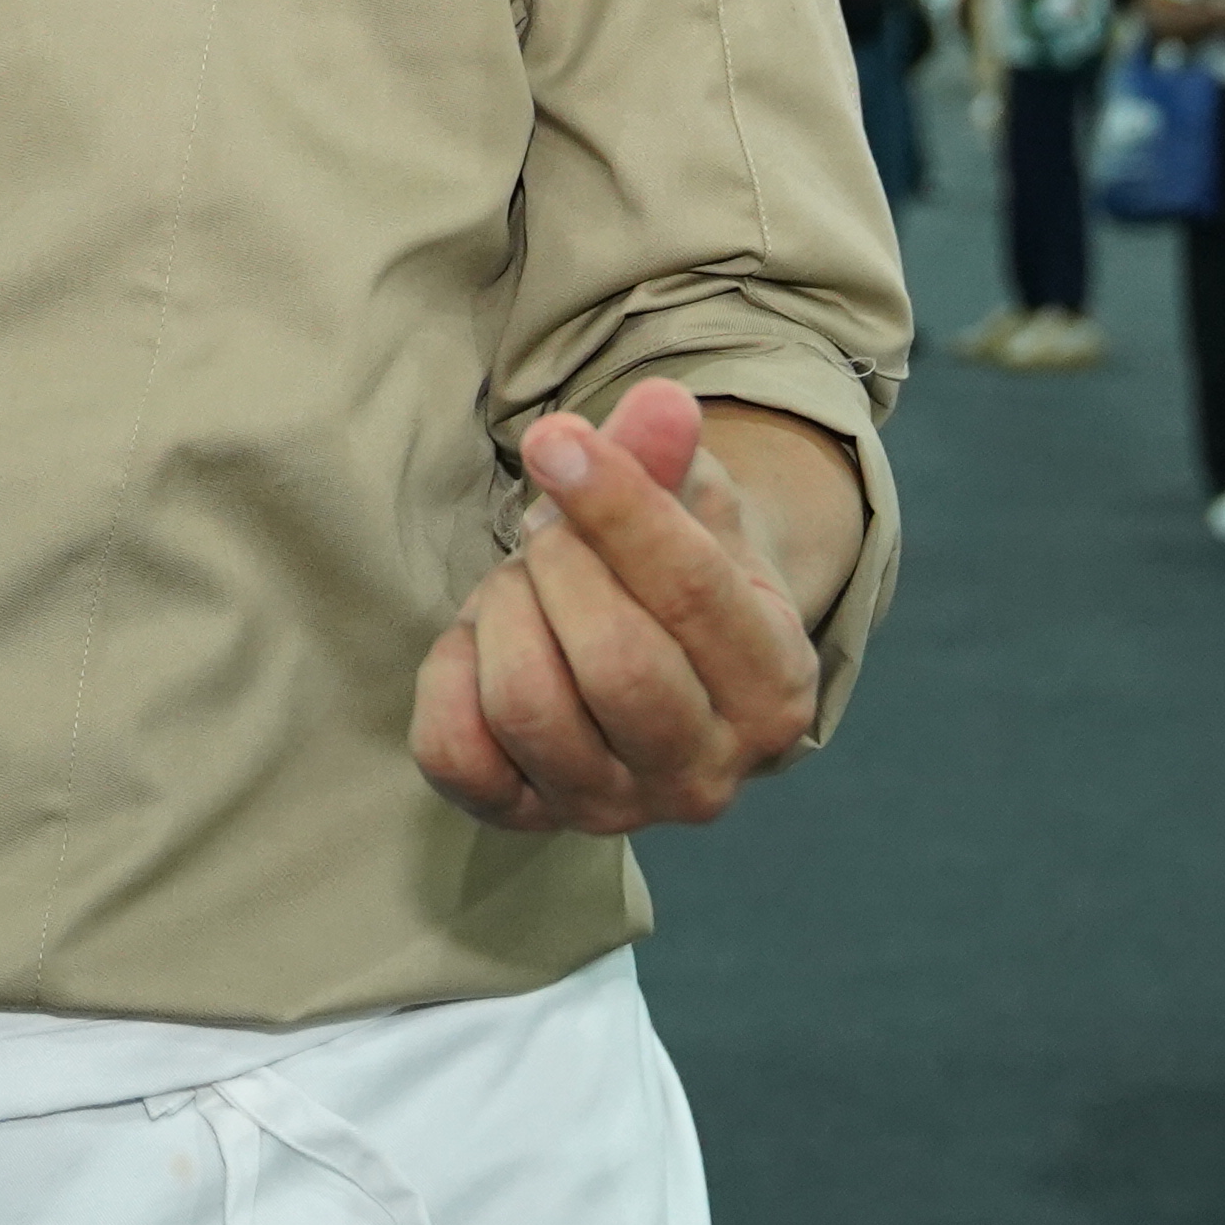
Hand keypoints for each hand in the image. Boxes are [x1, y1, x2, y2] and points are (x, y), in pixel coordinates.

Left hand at [411, 381, 821, 835]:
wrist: (649, 664)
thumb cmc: (673, 572)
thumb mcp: (690, 504)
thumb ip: (671, 457)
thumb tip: (663, 402)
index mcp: (775, 689)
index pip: (692, 593)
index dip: (616, 506)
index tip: (554, 439)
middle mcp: (705, 775)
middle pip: (614, 661)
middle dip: (559, 566)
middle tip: (547, 526)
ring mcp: (612, 813)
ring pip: (528, 705)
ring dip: (505, 613)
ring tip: (521, 583)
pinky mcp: (523, 822)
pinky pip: (455, 753)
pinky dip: (450, 677)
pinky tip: (482, 645)